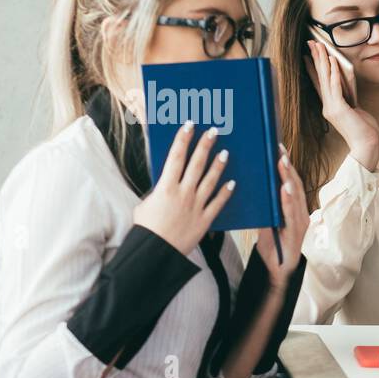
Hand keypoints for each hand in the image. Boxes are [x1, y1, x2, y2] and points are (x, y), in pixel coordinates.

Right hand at [133, 122, 233, 253]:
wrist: (155, 252)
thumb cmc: (146, 228)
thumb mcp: (146, 204)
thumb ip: (159, 191)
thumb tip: (167, 182)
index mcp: (165, 187)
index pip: (175, 157)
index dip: (183, 139)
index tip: (189, 125)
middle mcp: (182, 194)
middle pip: (196, 164)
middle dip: (205, 146)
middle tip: (214, 131)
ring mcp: (195, 206)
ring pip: (210, 181)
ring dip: (218, 166)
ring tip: (226, 152)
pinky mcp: (205, 220)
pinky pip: (218, 204)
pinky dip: (225, 193)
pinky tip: (233, 183)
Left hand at [253, 146, 310, 287]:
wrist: (277, 271)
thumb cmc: (273, 246)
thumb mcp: (266, 222)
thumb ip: (266, 207)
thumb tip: (254, 187)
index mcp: (293, 208)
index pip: (289, 182)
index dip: (284, 166)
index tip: (277, 149)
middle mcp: (300, 212)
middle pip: (294, 185)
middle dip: (286, 166)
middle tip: (278, 149)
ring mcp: (301, 222)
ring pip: (295, 196)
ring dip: (288, 178)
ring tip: (282, 162)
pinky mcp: (297, 232)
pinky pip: (292, 213)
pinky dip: (288, 200)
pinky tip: (284, 188)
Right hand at [305, 39, 378, 170]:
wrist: (367, 146)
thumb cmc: (365, 130)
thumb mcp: (356, 110)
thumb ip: (350, 99)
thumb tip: (349, 88)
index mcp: (330, 107)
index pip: (319, 83)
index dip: (313, 68)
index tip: (307, 55)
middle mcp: (327, 106)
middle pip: (319, 77)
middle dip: (315, 58)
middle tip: (310, 43)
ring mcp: (332, 108)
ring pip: (325, 79)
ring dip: (322, 61)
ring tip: (318, 46)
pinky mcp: (339, 109)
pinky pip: (334, 87)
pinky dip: (333, 73)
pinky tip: (331, 61)